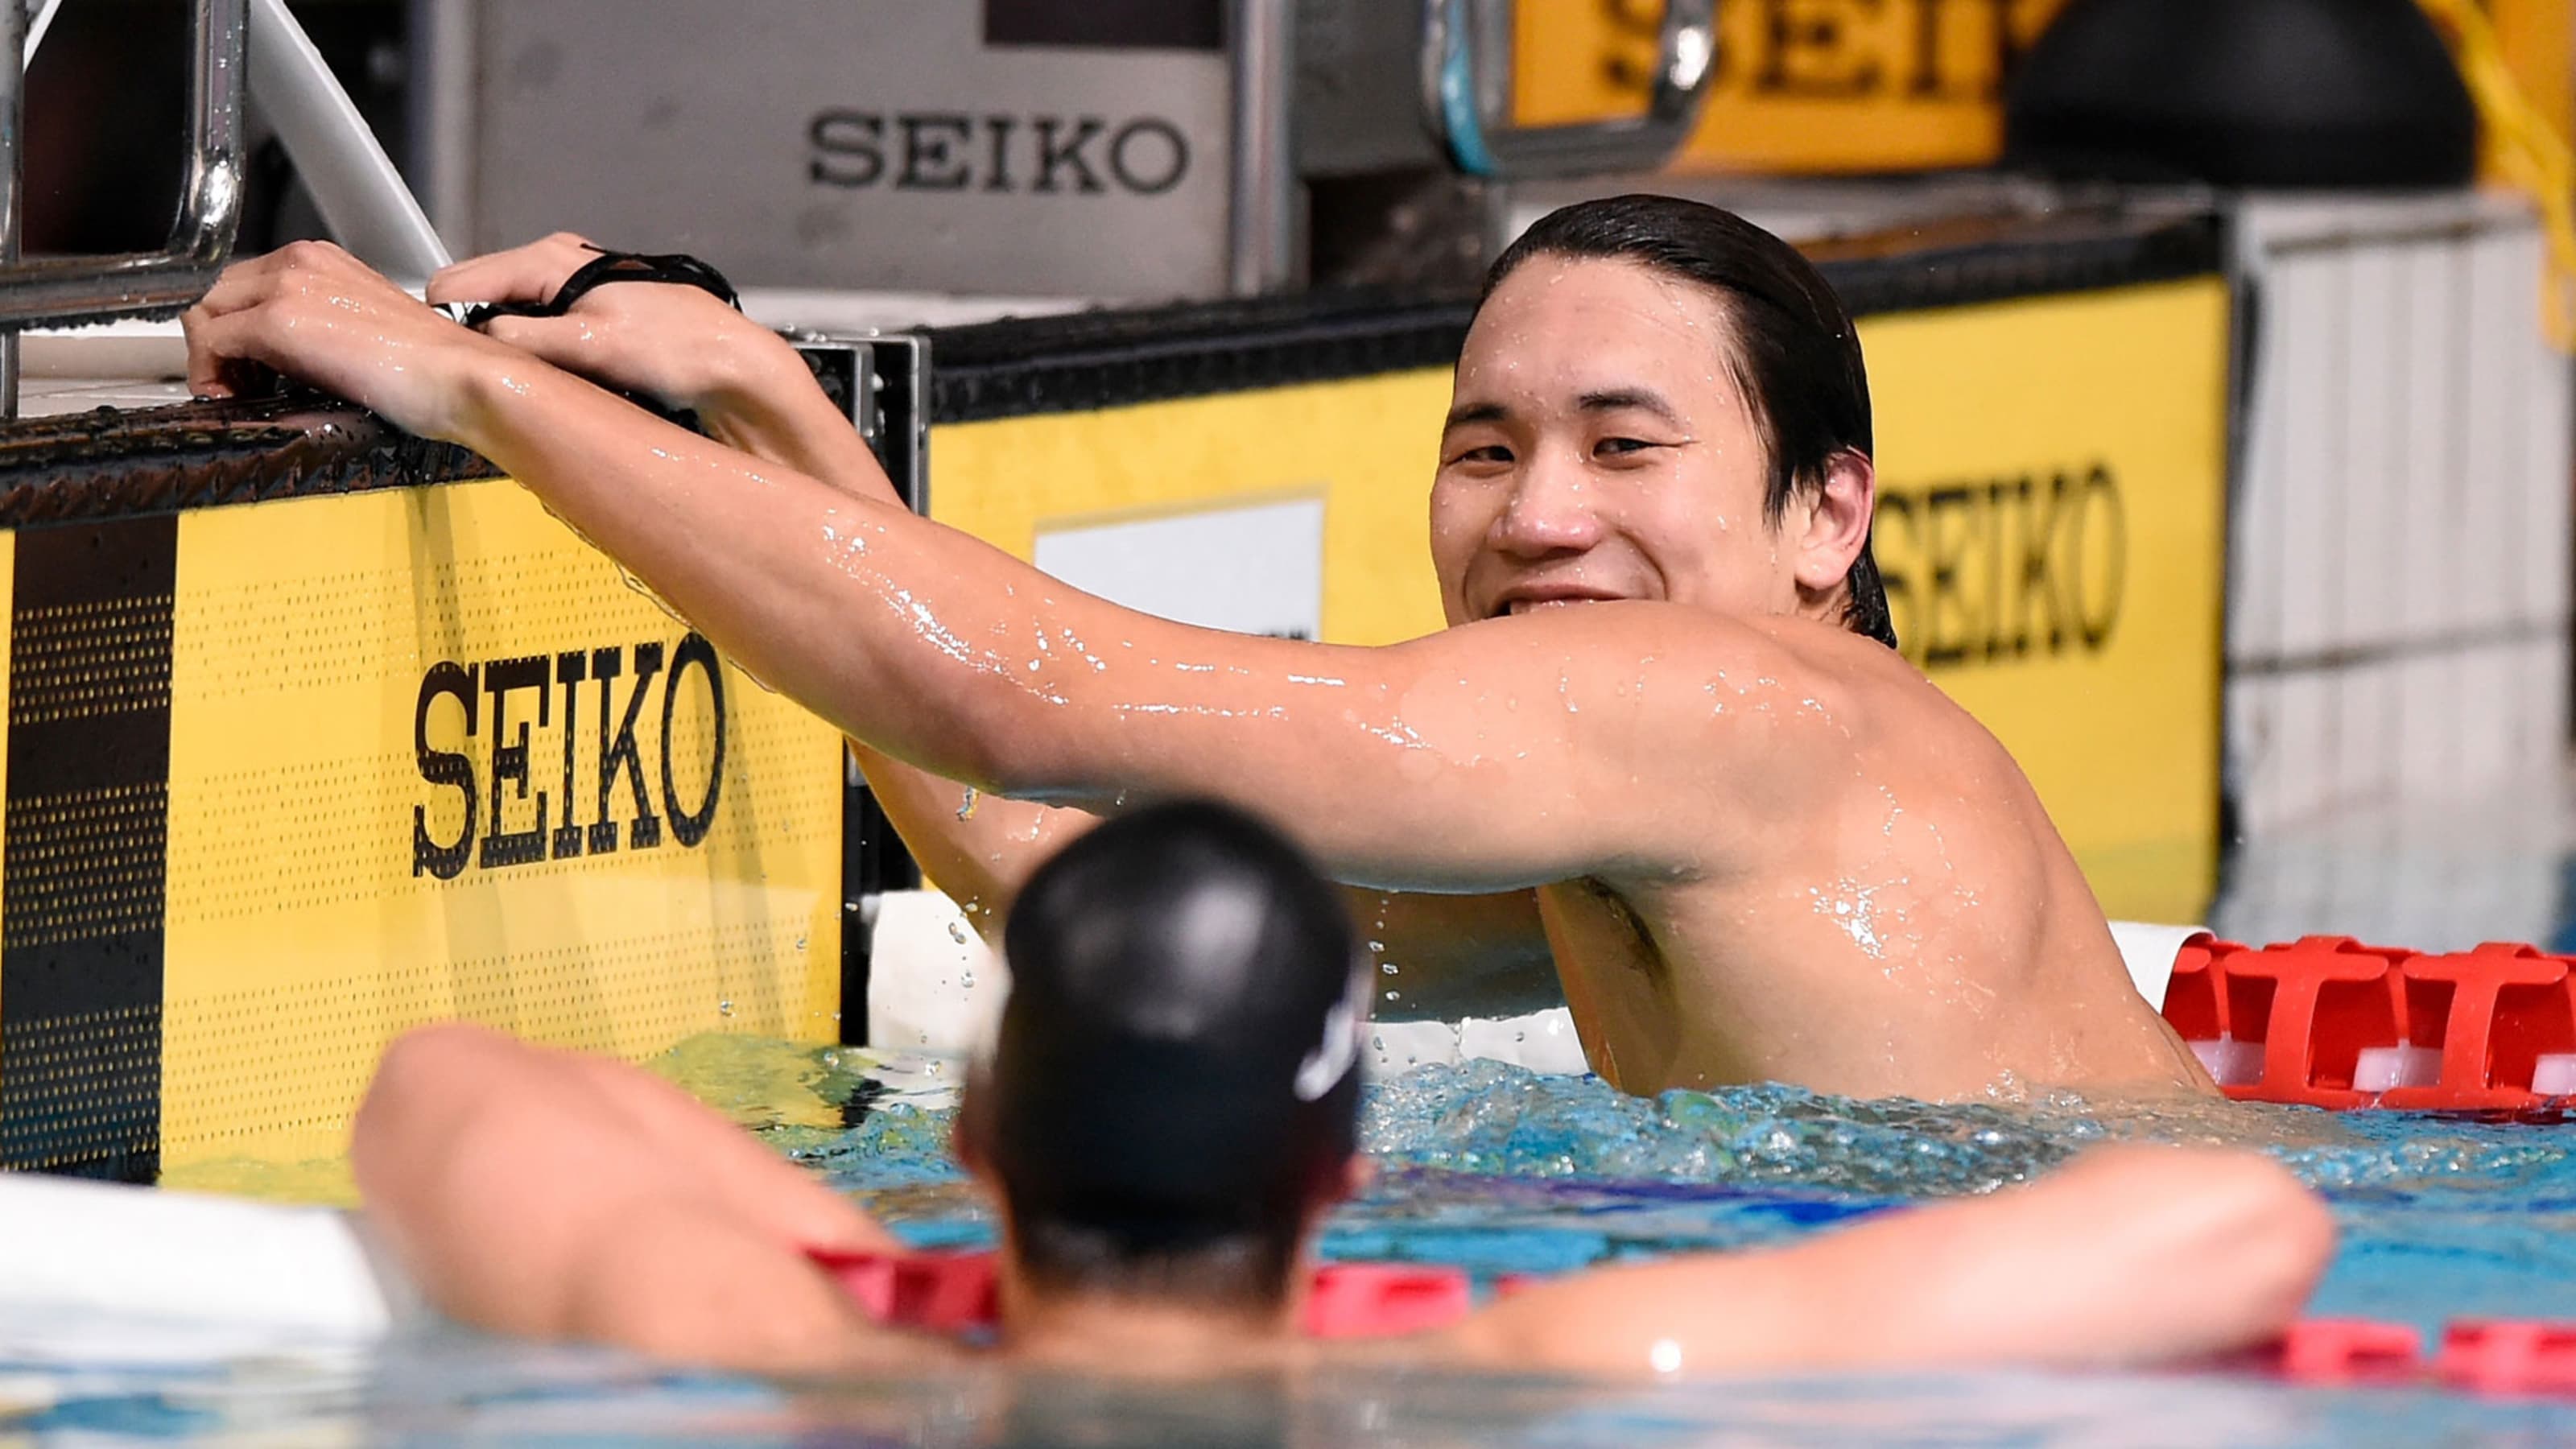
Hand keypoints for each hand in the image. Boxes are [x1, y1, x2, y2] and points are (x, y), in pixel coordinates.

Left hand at [182, 241, 512, 442]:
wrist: (461, 377)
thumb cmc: (431, 369)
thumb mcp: (365, 332)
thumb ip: (320, 329)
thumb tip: (281, 361)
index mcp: (323, 261)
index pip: (244, 286)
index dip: (234, 331)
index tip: (248, 371)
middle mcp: (299, 261)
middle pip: (217, 297)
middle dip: (217, 345)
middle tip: (239, 388)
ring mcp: (286, 286)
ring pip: (206, 315)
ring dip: (212, 359)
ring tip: (241, 395)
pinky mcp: (278, 320)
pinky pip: (213, 341)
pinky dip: (213, 373)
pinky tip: (238, 399)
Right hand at [427, 232, 802, 415]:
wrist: (733, 366)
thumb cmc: (675, 349)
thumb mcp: (593, 346)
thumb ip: (527, 341)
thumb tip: (478, 342)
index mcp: (549, 260)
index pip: (458, 282)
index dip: (443, 323)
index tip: (445, 366)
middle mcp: (554, 265)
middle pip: (478, 299)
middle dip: (472, 338)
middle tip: (479, 382)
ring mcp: (568, 291)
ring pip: (505, 321)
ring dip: (503, 352)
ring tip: (516, 385)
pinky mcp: (582, 318)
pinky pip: (533, 335)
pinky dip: (529, 357)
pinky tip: (546, 381)